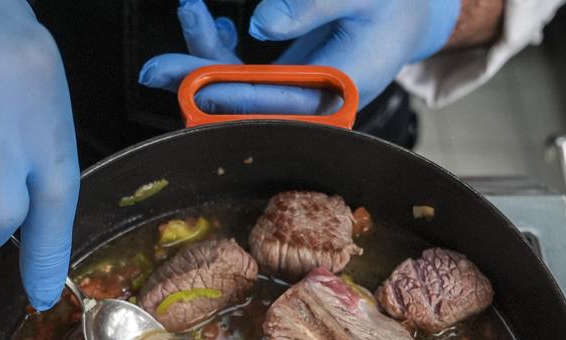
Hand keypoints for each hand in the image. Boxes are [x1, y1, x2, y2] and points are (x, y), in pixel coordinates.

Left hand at [138, 0, 459, 113]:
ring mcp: (299, 95)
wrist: (408, 14)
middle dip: (198, 83)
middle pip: (245, 104)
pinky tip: (211, 23)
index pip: (271, 101)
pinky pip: (245, 77)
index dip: (225, 90)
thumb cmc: (393, 5)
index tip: (186, 78)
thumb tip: (261, 21)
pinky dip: (222, 53)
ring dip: (205, 58)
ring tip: (189, 14)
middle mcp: (315, 104)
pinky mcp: (289, 83)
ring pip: (238, 89)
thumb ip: (312, 4)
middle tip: (157, 68)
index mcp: (339, 93)